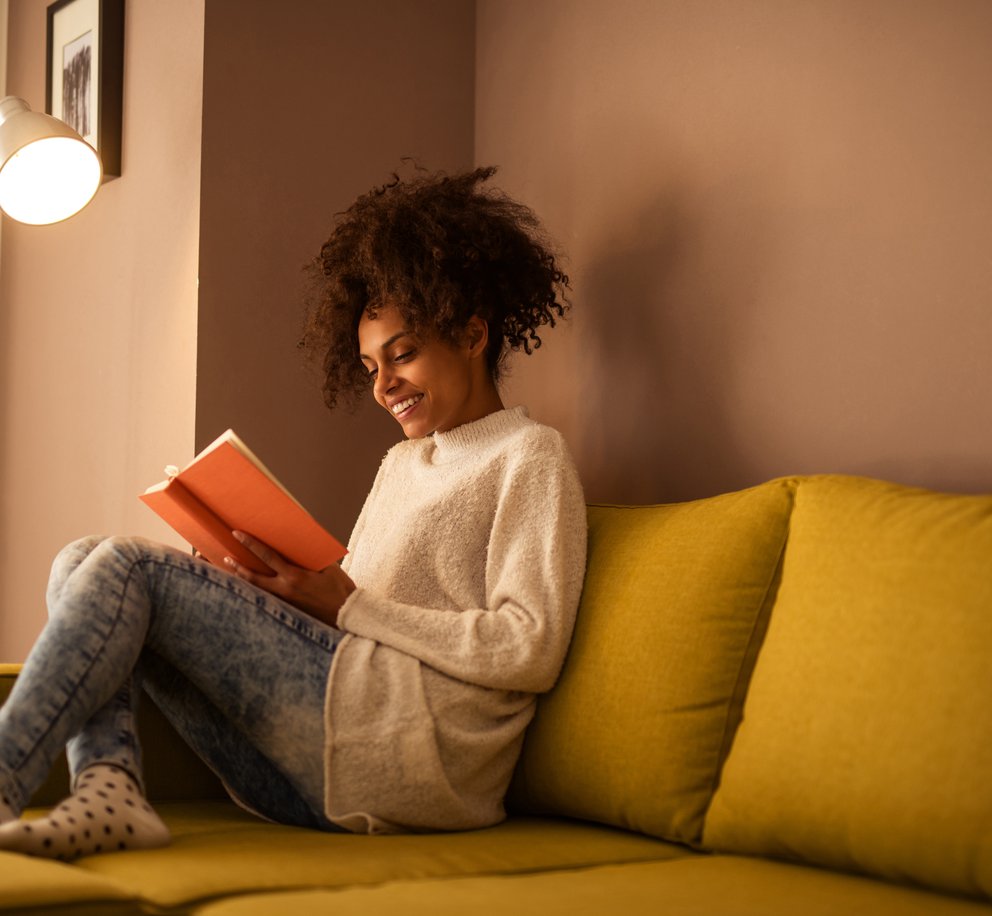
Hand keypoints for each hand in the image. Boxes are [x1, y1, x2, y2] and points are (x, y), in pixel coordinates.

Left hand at [223, 531, 355, 627]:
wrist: (347, 614)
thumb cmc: (340, 588)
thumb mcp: (328, 567)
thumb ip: (311, 556)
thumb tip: (298, 544)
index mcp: (294, 576)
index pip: (267, 556)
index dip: (251, 544)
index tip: (237, 534)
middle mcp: (285, 590)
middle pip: (254, 578)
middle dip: (238, 566)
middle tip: (226, 557)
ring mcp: (285, 602)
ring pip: (257, 590)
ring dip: (244, 580)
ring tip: (233, 571)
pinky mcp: (288, 610)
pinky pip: (267, 598)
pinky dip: (257, 591)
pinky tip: (251, 588)